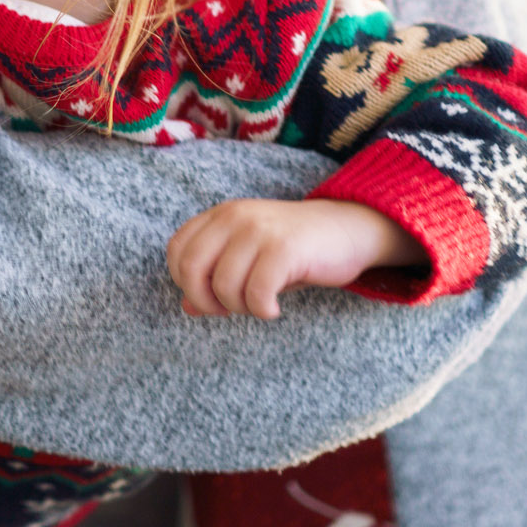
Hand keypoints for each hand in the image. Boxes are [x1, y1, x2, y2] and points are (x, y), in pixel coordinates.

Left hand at [165, 198, 427, 319]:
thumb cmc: (294, 250)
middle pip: (191, 268)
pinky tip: (275, 308)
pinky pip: (256, 292)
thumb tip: (187, 308)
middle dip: (206, 300)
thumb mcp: (249, 260)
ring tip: (260, 304)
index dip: (185, 283)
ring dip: (240, 307)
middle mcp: (234, 216)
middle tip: (230, 310)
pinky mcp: (285, 248)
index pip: (177, 251)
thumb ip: (216, 279)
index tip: (211, 297)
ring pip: (224, 285)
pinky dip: (262, 310)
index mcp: (220, 215)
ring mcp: (259, 230)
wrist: (349, 229)